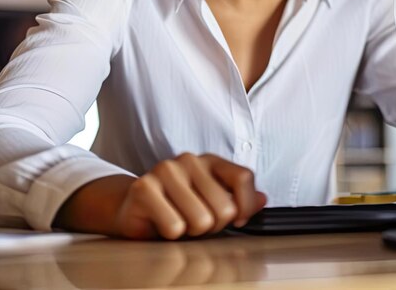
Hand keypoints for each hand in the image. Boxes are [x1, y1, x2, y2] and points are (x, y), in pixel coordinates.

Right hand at [54, 153, 266, 239]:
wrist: (133, 207)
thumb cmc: (177, 205)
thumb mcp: (212, 202)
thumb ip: (240, 200)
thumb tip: (262, 200)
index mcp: (210, 160)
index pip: (243, 177)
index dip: (245, 207)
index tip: (237, 220)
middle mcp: (190, 159)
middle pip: (225, 207)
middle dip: (213, 226)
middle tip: (196, 222)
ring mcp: (166, 170)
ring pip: (201, 220)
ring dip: (191, 232)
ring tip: (179, 222)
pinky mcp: (144, 187)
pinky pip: (174, 226)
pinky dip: (170, 234)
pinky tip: (162, 224)